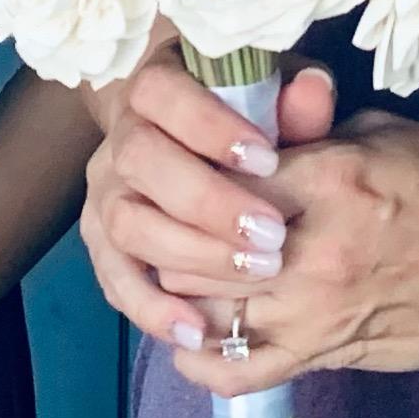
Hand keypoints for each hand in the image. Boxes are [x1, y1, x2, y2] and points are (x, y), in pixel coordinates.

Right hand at [79, 53, 338, 350]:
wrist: (186, 141)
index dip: (211, 127)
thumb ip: (291, 103)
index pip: (162, 95)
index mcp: (153, 88)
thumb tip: (316, 89)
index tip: (269, 161)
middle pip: (142, 162)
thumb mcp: (273, 99)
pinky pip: (115, 279)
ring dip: (190, 254)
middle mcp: (118, 138)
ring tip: (254, 275)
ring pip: (126, 223)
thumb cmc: (242, 116)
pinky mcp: (102, 244)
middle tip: (273, 234)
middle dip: (209, 202)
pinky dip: (151, 308)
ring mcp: (105, 192)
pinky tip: (195, 329)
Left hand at [162, 106, 418, 399]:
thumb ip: (308, 134)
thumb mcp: (384, 133)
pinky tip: (197, 336)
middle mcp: (314, 253)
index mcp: (330, 182)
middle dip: (175, 232)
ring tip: (186, 268)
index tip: (190, 165)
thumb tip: (245, 126)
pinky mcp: (329, 355)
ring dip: (184, 290)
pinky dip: (203, 358)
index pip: (218, 179)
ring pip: (205, 311)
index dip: (193, 171)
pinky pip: (240, 373)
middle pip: (195, 250)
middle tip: (172, 218)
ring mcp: (319, 314)